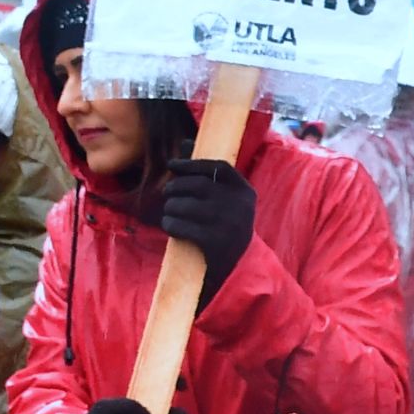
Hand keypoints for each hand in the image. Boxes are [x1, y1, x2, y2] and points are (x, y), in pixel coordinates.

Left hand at [161, 159, 255, 307]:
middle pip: (198, 185)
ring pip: (186, 206)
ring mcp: (230, 226)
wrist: (237, 270)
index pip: (217, 167)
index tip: (171, 163)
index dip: (192, 163)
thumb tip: (185, 143)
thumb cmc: (225, 227)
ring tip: (169, 212)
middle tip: (168, 193)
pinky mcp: (215, 244)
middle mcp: (241, 207)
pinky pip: (182, 226)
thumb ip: (206, 173)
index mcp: (245, 192)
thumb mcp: (224, 201)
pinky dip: (171, 224)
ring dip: (171, 208)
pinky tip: (171, 226)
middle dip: (176, 187)